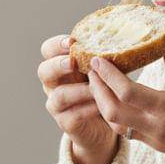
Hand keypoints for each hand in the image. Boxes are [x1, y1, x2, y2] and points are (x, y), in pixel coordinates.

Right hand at [37, 34, 117, 163]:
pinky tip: (101, 105)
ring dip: (78, 90)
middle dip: (57, 65)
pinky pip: (72, 115)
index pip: (48, 50)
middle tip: (73, 62)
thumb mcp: (104, 70)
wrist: (105, 125)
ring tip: (95, 86)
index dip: (56, 45)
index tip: (72, 41)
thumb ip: (104, 58)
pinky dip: (87, 109)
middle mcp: (54, 84)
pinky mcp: (66, 123)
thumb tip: (120, 38)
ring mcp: (58, 105)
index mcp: (61, 66)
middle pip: (44, 71)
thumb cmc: (105, 90)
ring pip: (59, 95)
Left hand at [87, 32, 164, 163]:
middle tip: (92, 70)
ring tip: (99, 84)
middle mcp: (155, 127)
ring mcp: (153, 139)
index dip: (108, 75)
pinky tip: (116, 101)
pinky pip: (126, 131)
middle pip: (112, 110)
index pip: (127, 92)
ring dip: (102, 103)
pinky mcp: (155, 146)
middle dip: (97, 89)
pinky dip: (115, 115)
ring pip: (115, 123)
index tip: (98, 59)